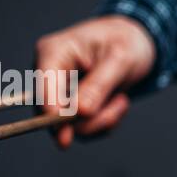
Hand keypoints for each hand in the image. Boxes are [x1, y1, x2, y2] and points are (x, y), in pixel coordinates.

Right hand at [33, 15, 155, 147]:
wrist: (134, 43)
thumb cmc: (125, 42)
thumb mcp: (120, 59)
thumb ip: (99, 85)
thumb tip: (80, 112)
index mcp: (52, 52)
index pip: (42, 87)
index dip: (52, 112)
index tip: (66, 134)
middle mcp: (49, 74)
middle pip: (51, 113)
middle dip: (89, 118)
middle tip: (120, 104)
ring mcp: (58, 92)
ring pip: (69, 126)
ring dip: (102, 120)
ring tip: (121, 100)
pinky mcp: (70, 107)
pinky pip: (83, 128)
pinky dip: (104, 121)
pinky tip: (116, 102)